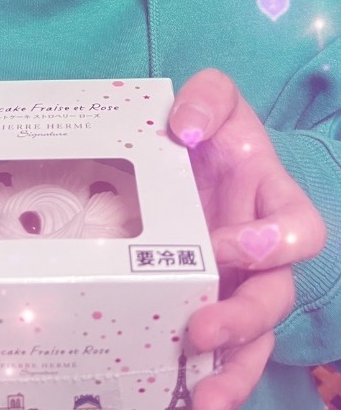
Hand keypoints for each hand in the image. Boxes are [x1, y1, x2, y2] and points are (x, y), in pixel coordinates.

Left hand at [168, 68, 326, 409]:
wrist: (190, 153)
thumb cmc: (214, 128)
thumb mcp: (216, 97)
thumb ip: (208, 98)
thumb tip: (188, 128)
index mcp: (274, 200)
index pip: (301, 230)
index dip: (274, 243)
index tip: (228, 243)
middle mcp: (263, 250)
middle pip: (276, 297)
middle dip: (244, 319)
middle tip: (200, 331)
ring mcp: (237, 282)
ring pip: (254, 339)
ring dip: (232, 371)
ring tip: (201, 401)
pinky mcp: (207, 302)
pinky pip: (218, 350)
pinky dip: (203, 377)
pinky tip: (176, 398)